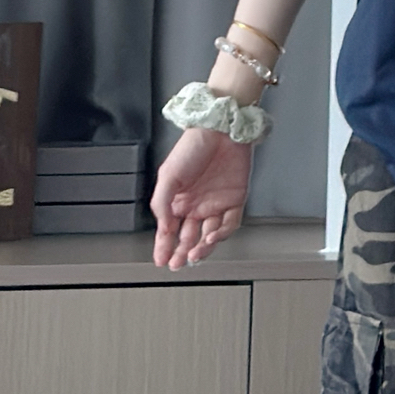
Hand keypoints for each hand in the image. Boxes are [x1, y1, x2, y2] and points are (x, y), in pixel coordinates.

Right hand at [152, 127, 252, 267]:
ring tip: (193, 255)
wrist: (221, 130)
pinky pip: (229, 223)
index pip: (169, 230)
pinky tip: (211, 237)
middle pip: (189, 237)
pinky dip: (221, 234)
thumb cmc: (193, 146)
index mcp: (178, 200)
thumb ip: (162, 204)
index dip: (164, 246)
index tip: (160, 260)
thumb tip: (164, 227)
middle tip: (177, 264)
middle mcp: (196, 204)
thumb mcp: (168, 175)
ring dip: (201, 248)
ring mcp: (215, 204)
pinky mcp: (234, 200)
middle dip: (181, 253)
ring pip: (209, 235)